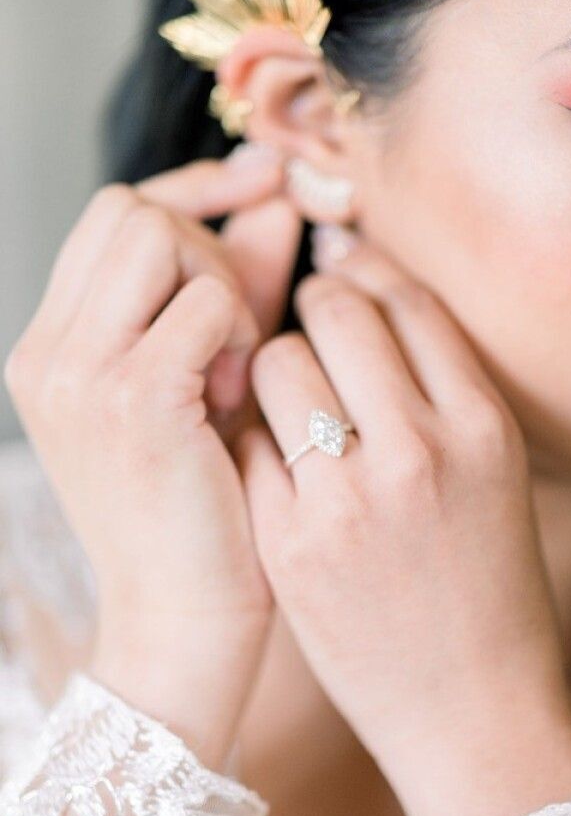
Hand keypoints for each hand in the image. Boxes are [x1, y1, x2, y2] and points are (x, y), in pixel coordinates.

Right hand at [3, 161, 297, 767]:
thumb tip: (276, 205)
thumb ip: (236, 294)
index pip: (116, 215)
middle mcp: (49, 352)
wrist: (186, 624)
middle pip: (132, 209)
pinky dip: (240, 334)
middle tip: (243, 327)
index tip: (262, 190)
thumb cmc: (208, 514)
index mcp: (56, 350)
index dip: (194, 190)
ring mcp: (79, 373)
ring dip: (221, 287)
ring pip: (160, 236)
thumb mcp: (209, 389)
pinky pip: (204, 302)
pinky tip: (244, 397)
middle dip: (207, 243)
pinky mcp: (131, 399)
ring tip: (238, 371)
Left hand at [236, 228, 570, 815]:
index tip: (348, 281)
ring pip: (278, 363)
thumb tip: (381, 314)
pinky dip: (256, 437)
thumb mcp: (499, 482)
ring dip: (276, 367)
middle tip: (307, 328)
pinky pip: (250, 442)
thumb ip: (446, 399)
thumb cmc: (494, 598)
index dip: (368, 276)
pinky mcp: (291, 544)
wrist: (476, 716)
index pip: (409, 299)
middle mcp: (420, 449)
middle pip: (338, 312)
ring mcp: (349, 498)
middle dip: (315, 306)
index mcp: (484, 427)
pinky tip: (274, 461)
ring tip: (287, 399)